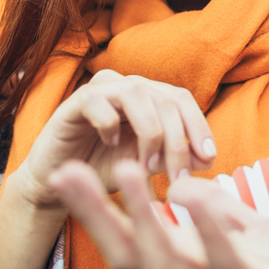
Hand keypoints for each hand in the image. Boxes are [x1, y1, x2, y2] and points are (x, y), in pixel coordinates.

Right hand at [13, 69, 214, 210]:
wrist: (59, 182)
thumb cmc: (105, 168)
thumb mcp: (147, 165)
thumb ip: (174, 158)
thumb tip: (208, 158)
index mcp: (149, 97)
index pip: (181, 100)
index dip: (198, 126)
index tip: (209, 159)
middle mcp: (128, 87)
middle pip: (165, 100)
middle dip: (177, 140)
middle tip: (178, 177)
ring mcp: (102, 89)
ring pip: (137, 95)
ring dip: (149, 133)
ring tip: (147, 165)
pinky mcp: (74, 101)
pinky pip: (99, 102)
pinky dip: (111, 124)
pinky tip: (111, 144)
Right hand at [48, 159, 268, 268]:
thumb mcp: (254, 233)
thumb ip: (220, 213)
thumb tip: (183, 187)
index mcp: (196, 265)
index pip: (133, 240)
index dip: (98, 211)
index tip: (66, 173)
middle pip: (132, 253)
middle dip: (97, 215)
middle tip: (62, 172)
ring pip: (170, 260)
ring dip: (144, 217)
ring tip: (124, 171)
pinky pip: (229, 262)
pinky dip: (211, 230)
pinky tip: (196, 197)